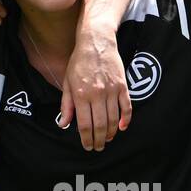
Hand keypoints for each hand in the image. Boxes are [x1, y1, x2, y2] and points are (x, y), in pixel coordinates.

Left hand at [61, 29, 129, 150]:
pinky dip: (125, 119)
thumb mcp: (67, 83)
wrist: (96, 42)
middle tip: (98, 147)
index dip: (86, 139)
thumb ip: (66, 105)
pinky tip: (121, 127)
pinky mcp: (122, 86)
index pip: (84, 124)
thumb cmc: (79, 62)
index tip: (87, 146)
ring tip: (107, 139)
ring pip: (113, 119)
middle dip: (99, 140)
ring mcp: (111, 90)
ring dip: (111, 133)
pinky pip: (126, 107)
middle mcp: (97, 94)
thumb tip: (63, 124)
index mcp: (81, 95)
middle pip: (100, 125)